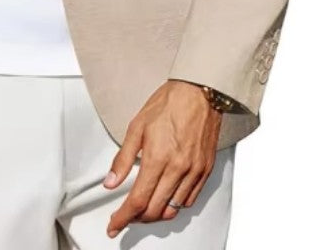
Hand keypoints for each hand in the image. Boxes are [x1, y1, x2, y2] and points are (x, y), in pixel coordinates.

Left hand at [104, 80, 221, 237]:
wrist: (199, 92)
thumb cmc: (169, 103)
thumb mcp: (136, 126)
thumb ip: (123, 158)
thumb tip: (110, 181)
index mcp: (158, 157)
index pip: (137, 200)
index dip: (123, 217)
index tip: (114, 224)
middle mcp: (178, 168)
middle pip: (154, 210)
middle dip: (136, 219)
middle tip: (125, 216)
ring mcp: (194, 171)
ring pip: (173, 210)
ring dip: (155, 215)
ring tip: (143, 209)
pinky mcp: (205, 170)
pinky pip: (190, 201)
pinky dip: (175, 206)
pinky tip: (166, 199)